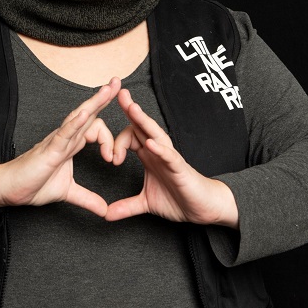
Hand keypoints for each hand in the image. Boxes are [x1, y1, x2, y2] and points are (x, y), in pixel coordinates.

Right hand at [0, 78, 120, 216]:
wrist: (8, 191)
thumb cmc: (32, 185)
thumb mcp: (67, 192)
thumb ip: (87, 198)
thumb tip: (104, 210)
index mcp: (72, 144)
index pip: (95, 129)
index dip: (110, 140)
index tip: (114, 160)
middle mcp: (66, 138)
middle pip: (88, 113)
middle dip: (104, 97)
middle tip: (118, 82)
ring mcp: (57, 140)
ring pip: (79, 117)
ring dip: (94, 102)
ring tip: (109, 89)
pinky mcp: (49, 149)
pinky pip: (65, 132)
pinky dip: (76, 123)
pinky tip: (86, 113)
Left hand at [105, 88, 239, 227]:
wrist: (201, 208)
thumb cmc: (179, 199)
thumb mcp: (145, 204)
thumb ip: (125, 206)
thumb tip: (106, 214)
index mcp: (149, 156)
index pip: (131, 136)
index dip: (116, 142)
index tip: (109, 159)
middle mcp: (158, 152)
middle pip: (142, 126)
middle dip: (130, 110)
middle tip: (118, 92)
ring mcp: (169, 158)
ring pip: (155, 134)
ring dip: (143, 121)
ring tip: (132, 108)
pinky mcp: (179, 168)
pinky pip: (169, 155)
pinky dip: (160, 149)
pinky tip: (150, 143)